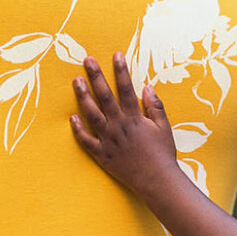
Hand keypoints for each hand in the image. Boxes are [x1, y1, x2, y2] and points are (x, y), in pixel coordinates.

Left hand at [70, 53, 183, 194]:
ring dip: (83, 96)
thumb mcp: (164, 127)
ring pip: (92, 114)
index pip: (126, 88)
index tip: (116, 55)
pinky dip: (78, 130)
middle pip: (105, 96)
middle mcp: (119, 126)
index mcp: (135, 118)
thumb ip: (155, 106)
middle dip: (96, 76)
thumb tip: (147, 87)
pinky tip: (71, 118)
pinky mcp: (102, 155)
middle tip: (87, 60)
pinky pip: (86, 141)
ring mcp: (109, 140)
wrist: (157, 180)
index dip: (121, 70)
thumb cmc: (163, 154)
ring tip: (76, 81)